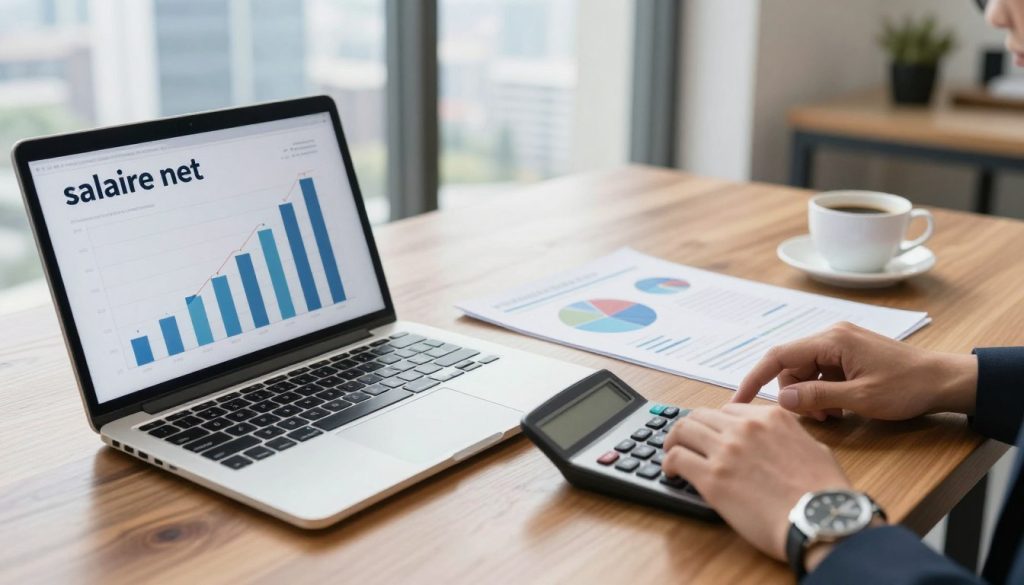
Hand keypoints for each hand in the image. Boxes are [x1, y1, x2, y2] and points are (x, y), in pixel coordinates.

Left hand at [662, 404, 851, 561]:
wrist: (820, 519)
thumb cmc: (824, 493)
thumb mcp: (814, 449)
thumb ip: (790, 438)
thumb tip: (779, 444)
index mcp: (770, 418)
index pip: (729, 410)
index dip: (717, 423)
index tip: (712, 435)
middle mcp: (745, 428)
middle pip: (701, 415)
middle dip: (692, 428)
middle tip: (685, 442)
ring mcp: (726, 450)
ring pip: (683, 429)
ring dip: (674, 440)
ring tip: (672, 453)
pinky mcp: (711, 477)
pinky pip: (677, 458)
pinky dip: (669, 462)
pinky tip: (671, 472)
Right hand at [733, 322, 977, 420]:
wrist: (944, 381)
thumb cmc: (907, 388)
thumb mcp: (860, 398)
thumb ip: (817, 397)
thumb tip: (781, 400)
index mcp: (831, 340)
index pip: (778, 356)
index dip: (754, 379)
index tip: (738, 403)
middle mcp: (831, 335)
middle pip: (790, 365)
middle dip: (794, 393)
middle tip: (816, 419)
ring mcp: (840, 343)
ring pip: (804, 371)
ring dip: (810, 395)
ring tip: (833, 416)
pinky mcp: (848, 354)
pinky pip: (821, 372)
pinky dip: (823, 391)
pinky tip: (840, 408)